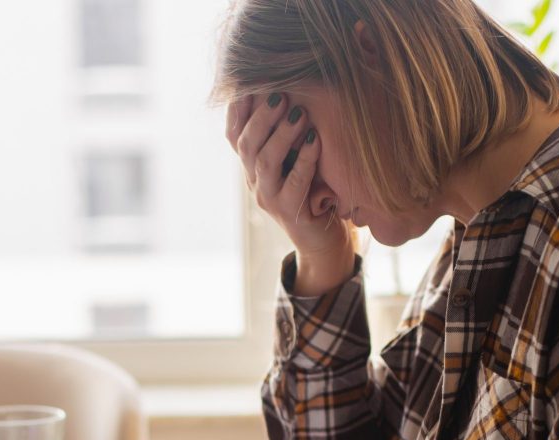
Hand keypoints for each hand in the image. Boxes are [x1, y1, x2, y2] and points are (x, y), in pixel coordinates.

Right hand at [225, 93, 354, 270]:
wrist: (323, 239)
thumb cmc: (314, 191)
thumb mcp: (296, 157)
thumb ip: (286, 132)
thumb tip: (289, 89)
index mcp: (251, 166)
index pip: (234, 134)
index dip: (237, 109)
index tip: (248, 82)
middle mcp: (254, 181)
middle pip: (246, 144)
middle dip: (262, 116)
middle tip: (281, 93)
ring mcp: (268, 198)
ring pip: (265, 161)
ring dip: (282, 134)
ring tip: (299, 113)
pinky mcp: (288, 212)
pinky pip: (294, 182)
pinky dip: (305, 158)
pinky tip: (316, 139)